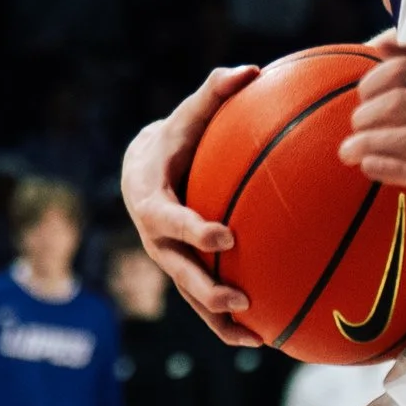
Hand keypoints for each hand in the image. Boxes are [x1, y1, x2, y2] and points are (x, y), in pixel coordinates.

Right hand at [120, 67, 263, 344]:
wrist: (142, 171)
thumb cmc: (173, 139)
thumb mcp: (185, 116)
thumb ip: (212, 93)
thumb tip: (246, 68)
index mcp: (152, 202)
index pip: (170, 220)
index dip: (194, 230)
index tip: (224, 237)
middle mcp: (156, 239)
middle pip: (178, 270)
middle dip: (206, 288)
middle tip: (239, 297)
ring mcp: (168, 261)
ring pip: (191, 297)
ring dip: (219, 318)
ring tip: (255, 334)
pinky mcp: (184, 273)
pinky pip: (204, 305)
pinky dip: (229, 324)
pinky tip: (264, 337)